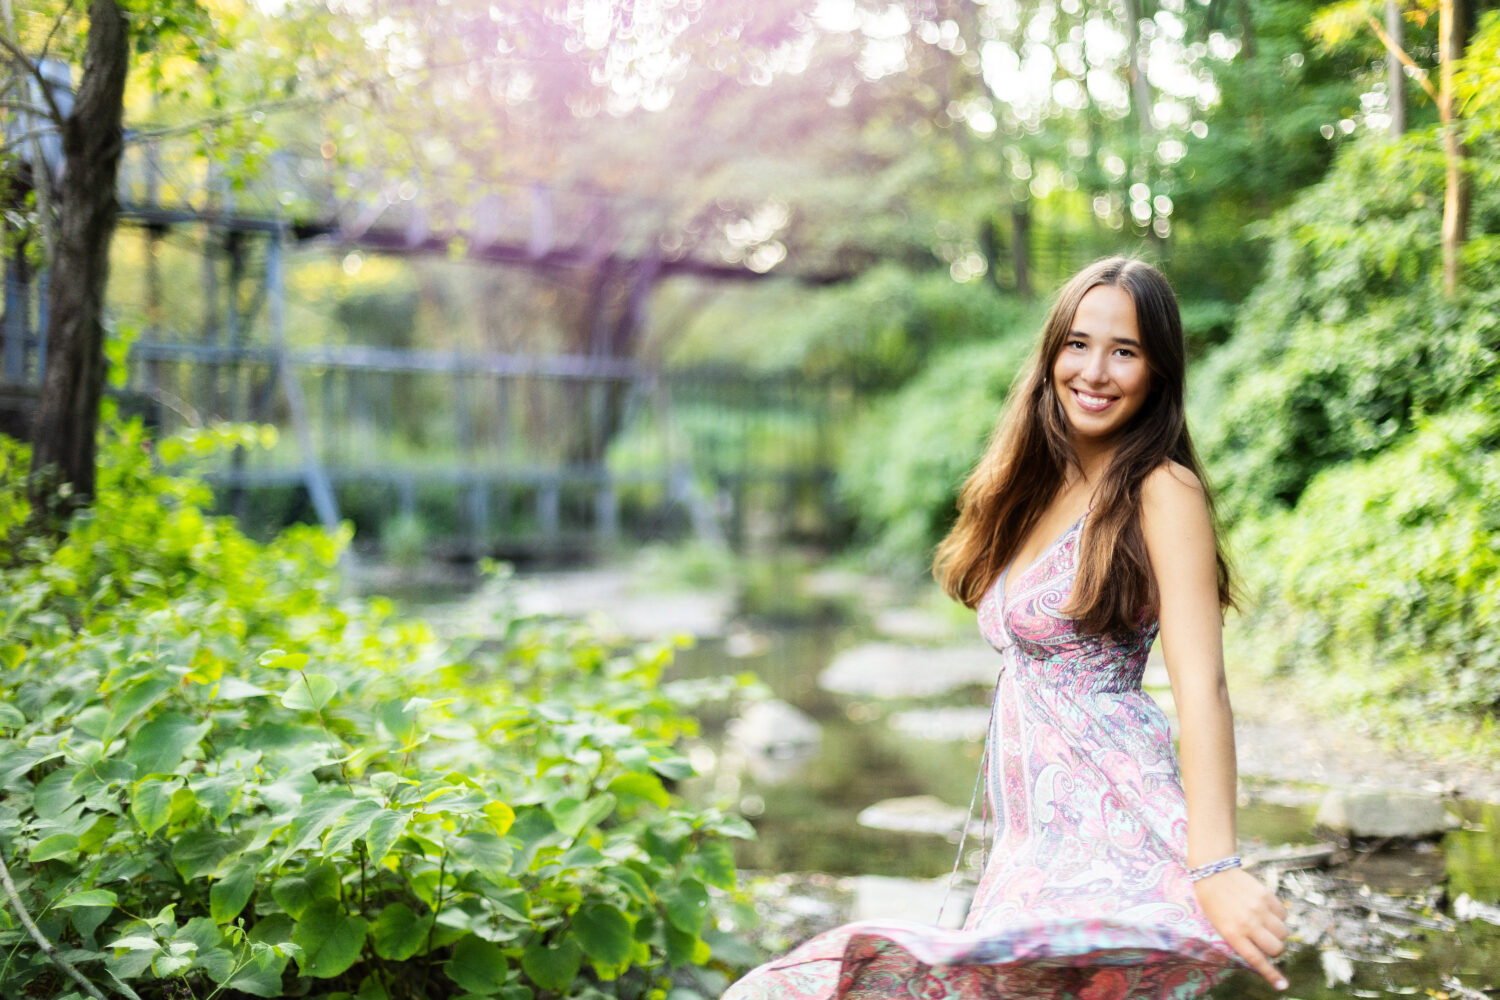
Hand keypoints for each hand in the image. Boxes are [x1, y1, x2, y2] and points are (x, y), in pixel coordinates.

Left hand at [1193, 867, 1289, 989]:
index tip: (1283, 986)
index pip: (1256, 959)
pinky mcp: (1266, 896)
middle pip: (1276, 948)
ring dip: (1279, 933)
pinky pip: (1283, 914)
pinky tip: (1266, 910)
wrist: (1212, 872)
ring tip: (1265, 924)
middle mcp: (1248, 923)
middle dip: (1275, 949)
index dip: (1271, 975)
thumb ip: (1239, 939)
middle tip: (1266, 942)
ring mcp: (1259, 909)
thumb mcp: (1219, 926)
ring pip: (1284, 932)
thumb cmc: (1212, 902)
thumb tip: (1261, 954)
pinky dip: (1279, 916)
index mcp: (1233, 933)